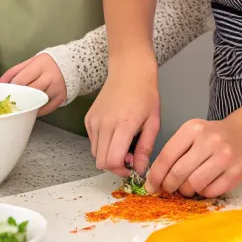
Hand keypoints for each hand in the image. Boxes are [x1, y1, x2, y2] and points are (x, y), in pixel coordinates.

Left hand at [0, 53, 66, 115]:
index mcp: (41, 64)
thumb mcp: (32, 61)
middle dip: (19, 96)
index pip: (21, 79)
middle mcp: (50, 76)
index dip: (12, 87)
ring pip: (37, 100)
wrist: (73, 63)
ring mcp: (57, 88)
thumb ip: (15, 71)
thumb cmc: (48, 63)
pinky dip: (37, 110)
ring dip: (28, 104)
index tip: (8, 91)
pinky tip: (32, 108)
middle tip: (12, 100)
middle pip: (29, 91)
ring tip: (21, 104)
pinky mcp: (62, 97)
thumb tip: (0, 83)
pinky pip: (46, 108)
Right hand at [85, 60, 159, 177]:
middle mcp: (105, 124)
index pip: (113, 161)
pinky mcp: (89, 118)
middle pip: (101, 162)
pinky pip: (92, 141)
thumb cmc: (145, 93)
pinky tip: (115, 132)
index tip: (132, 167)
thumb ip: (146, 148)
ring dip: (108, 154)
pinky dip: (102, 143)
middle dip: (115, 166)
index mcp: (123, 125)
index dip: (122, 171)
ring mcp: (94, 121)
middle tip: (129, 156)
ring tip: (123, 142)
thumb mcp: (153, 122)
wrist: (130, 71)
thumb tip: (140, 169)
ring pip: (96, 153)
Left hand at [146, 117, 241, 198]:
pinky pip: (211, 192)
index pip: (167, 156)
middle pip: (179, 173)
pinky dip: (204, 192)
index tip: (151, 185)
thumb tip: (153, 181)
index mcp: (193, 129)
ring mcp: (225, 156)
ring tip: (189, 185)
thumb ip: (173, 153)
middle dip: (169, 186)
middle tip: (168, 189)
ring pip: (194, 185)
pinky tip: (205, 184)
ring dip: (187, 190)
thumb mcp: (191, 135)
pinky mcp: (237, 171)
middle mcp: (210, 140)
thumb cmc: (211, 137)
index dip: (156, 175)